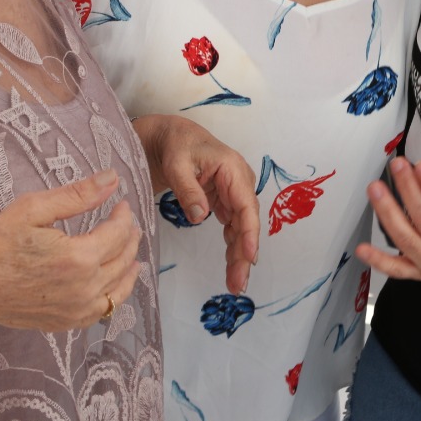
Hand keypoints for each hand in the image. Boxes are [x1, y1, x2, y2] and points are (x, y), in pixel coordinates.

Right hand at [0, 169, 143, 331]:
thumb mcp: (34, 208)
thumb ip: (78, 195)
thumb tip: (112, 179)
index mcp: (79, 258)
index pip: (117, 233)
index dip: (123, 215)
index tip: (121, 204)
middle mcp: (84, 288)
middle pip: (123, 260)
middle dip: (130, 238)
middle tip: (128, 223)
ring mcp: (76, 310)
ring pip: (119, 288)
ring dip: (129, 267)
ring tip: (133, 253)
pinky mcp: (66, 323)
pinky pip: (103, 310)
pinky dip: (114, 295)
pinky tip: (114, 284)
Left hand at [134, 114, 258, 293]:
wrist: (172, 137)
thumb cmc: (175, 146)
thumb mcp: (176, 164)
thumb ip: (188, 190)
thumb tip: (200, 217)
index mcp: (232, 169)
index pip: (246, 205)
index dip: (249, 232)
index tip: (249, 257)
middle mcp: (240, 182)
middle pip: (247, 222)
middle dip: (244, 253)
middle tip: (238, 284)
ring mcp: (235, 193)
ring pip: (241, 228)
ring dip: (239, 255)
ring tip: (235, 283)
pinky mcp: (226, 201)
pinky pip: (233, 227)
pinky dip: (232, 246)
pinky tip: (232, 266)